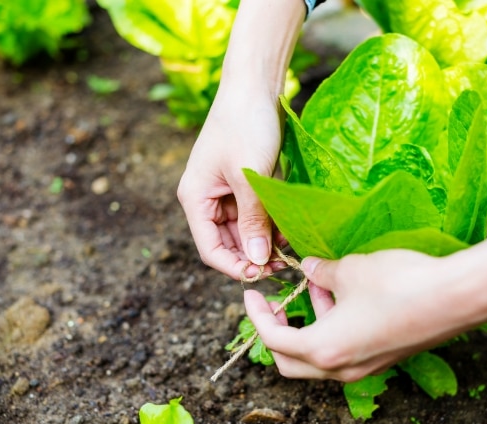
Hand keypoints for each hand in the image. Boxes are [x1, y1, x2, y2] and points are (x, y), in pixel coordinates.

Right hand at [177, 87, 282, 278]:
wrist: (255, 86)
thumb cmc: (246, 126)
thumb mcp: (250, 176)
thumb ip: (253, 220)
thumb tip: (257, 261)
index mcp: (195, 199)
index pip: (211, 250)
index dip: (235, 267)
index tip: (263, 273)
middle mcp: (207, 200)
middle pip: (228, 244)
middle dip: (253, 256)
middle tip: (284, 264)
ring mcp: (226, 193)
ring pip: (244, 232)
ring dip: (264, 243)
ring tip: (290, 247)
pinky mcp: (244, 186)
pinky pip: (255, 215)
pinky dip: (270, 225)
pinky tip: (289, 230)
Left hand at [245, 250, 468, 381]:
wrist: (456, 297)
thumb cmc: (398, 283)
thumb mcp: (350, 270)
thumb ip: (322, 271)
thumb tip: (308, 268)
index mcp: (324, 349)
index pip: (273, 341)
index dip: (257, 316)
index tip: (252, 294)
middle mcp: (341, 368)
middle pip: (290, 361)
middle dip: (277, 332)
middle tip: (276, 303)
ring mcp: (364, 367)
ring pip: (319, 356)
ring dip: (309, 324)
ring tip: (316, 285)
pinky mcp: (382, 358)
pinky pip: (343, 350)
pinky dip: (331, 328)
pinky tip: (342, 295)